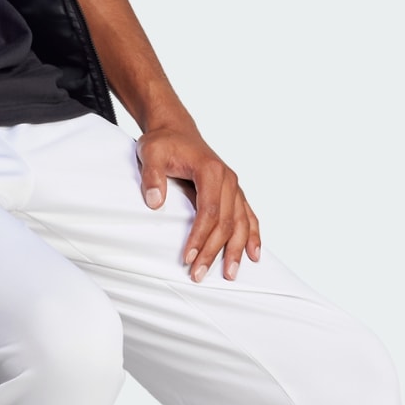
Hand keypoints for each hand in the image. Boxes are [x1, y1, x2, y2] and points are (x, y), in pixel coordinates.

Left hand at [137, 121, 260, 279]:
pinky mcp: (234, 191)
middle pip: (226, 222)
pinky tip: (254, 254)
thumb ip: (152, 177)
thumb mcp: (150, 154)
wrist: (175, 130)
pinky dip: (253, 235)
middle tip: (198, 275)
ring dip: (236, 250)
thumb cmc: (162, 143)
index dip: (200, 236)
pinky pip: (248, 216)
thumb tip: (155, 202)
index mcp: (211, 171)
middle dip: (214, 251)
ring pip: (241, 223)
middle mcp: (228, 179)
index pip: (209, 211)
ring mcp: (234, 186)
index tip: (188, 257)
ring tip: (230, 274)